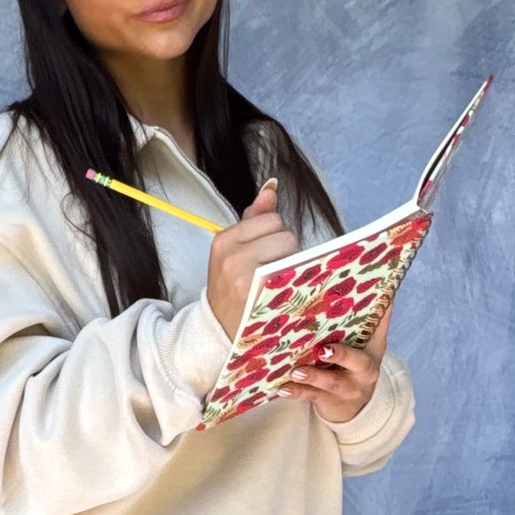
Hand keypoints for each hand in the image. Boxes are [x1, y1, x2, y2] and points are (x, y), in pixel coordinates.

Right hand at [206, 178, 299, 339]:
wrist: (219, 329)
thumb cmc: (231, 287)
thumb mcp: (234, 250)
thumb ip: (254, 217)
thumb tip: (272, 185)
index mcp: (223, 240)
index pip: (271, 219)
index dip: (273, 236)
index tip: (262, 256)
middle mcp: (232, 257)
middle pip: (285, 234)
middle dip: (284, 250)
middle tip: (271, 271)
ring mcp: (246, 278)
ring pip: (292, 253)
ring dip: (292, 265)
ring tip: (276, 282)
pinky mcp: (261, 296)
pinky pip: (294, 273)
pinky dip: (295, 279)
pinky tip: (282, 291)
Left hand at [280, 298, 392, 422]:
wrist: (356, 410)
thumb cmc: (357, 367)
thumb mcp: (370, 346)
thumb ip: (374, 320)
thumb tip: (385, 284)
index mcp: (372, 352)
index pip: (378, 331)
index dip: (379, 317)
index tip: (377, 301)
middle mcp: (363, 372)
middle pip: (356, 362)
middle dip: (341, 355)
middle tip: (324, 349)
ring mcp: (346, 389)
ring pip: (330, 383)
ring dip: (313, 377)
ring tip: (296, 370)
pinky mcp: (327, 400)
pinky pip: (311, 396)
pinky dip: (296, 392)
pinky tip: (282, 388)